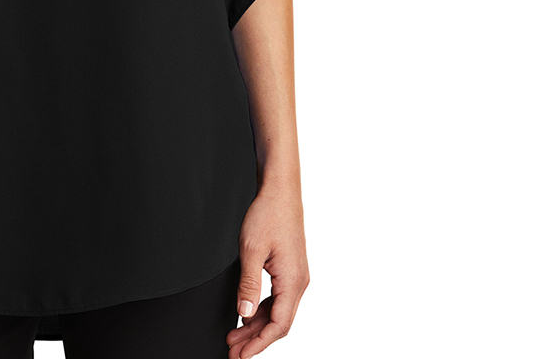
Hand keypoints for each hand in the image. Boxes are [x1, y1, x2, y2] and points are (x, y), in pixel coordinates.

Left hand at [227, 181, 308, 356]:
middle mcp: (299, 282)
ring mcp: (296, 275)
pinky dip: (262, 309)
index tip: (240, 356)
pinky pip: (278, 298)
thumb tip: (243, 314)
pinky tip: (246, 313)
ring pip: (278, 311)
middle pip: (279, 323)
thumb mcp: (251, 250)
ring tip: (234, 335)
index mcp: (293, 281)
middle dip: (255, 339)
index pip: (278, 326)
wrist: (280, 189)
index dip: (258, 344)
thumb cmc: (268, 213)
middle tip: (233, 351)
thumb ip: (248, 285)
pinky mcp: (290, 268)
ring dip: (256, 325)